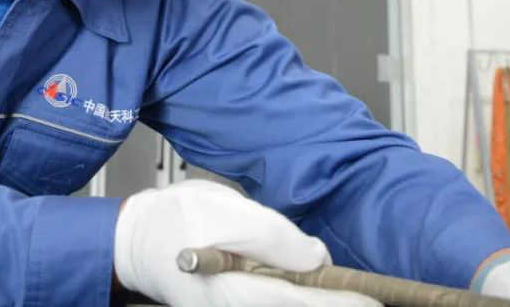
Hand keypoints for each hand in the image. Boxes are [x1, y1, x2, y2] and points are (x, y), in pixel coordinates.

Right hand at [113, 179, 379, 305]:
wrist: (134, 240)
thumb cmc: (174, 220)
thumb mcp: (224, 211)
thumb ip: (272, 236)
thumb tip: (316, 258)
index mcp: (236, 290)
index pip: (303, 303)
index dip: (342, 303)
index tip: (375, 300)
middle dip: (332, 303)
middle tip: (371, 298)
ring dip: (316, 300)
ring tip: (349, 294)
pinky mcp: (234, 304)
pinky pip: (271, 303)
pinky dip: (296, 298)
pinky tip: (312, 291)